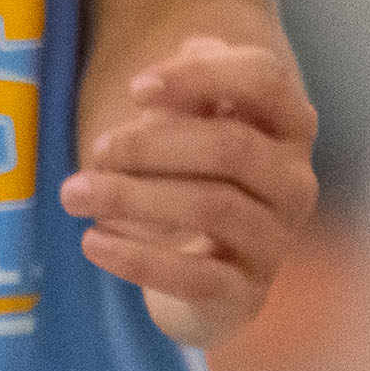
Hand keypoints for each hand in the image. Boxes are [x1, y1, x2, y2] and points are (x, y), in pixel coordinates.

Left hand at [59, 35, 317, 347]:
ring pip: (212, 207)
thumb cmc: (193, 170)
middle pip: (231, 146)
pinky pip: (195, 278)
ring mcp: (276, 241)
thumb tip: (158, 87)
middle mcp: (295, 181)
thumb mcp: (192, 118)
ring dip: (134, 197)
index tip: (134, 86)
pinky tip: (92, 242)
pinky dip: (138, 258)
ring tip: (74, 192)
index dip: (201, 75)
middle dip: (154, 144)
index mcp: (290, 124)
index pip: (264, 79)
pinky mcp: (245, 295)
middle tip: (98, 147)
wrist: (206, 262)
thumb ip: (186, 86)